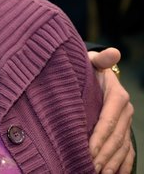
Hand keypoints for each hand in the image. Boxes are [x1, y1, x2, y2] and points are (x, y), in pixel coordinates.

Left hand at [88, 48, 134, 172]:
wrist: (94, 73)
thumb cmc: (87, 68)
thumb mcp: (91, 62)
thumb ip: (100, 60)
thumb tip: (112, 52)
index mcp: (117, 95)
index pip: (108, 121)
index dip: (99, 137)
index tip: (88, 151)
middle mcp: (125, 111)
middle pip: (115, 137)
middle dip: (103, 154)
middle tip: (90, 167)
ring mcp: (126, 122)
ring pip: (122, 146)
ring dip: (112, 162)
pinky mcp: (125, 130)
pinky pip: (128, 151)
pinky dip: (123, 164)